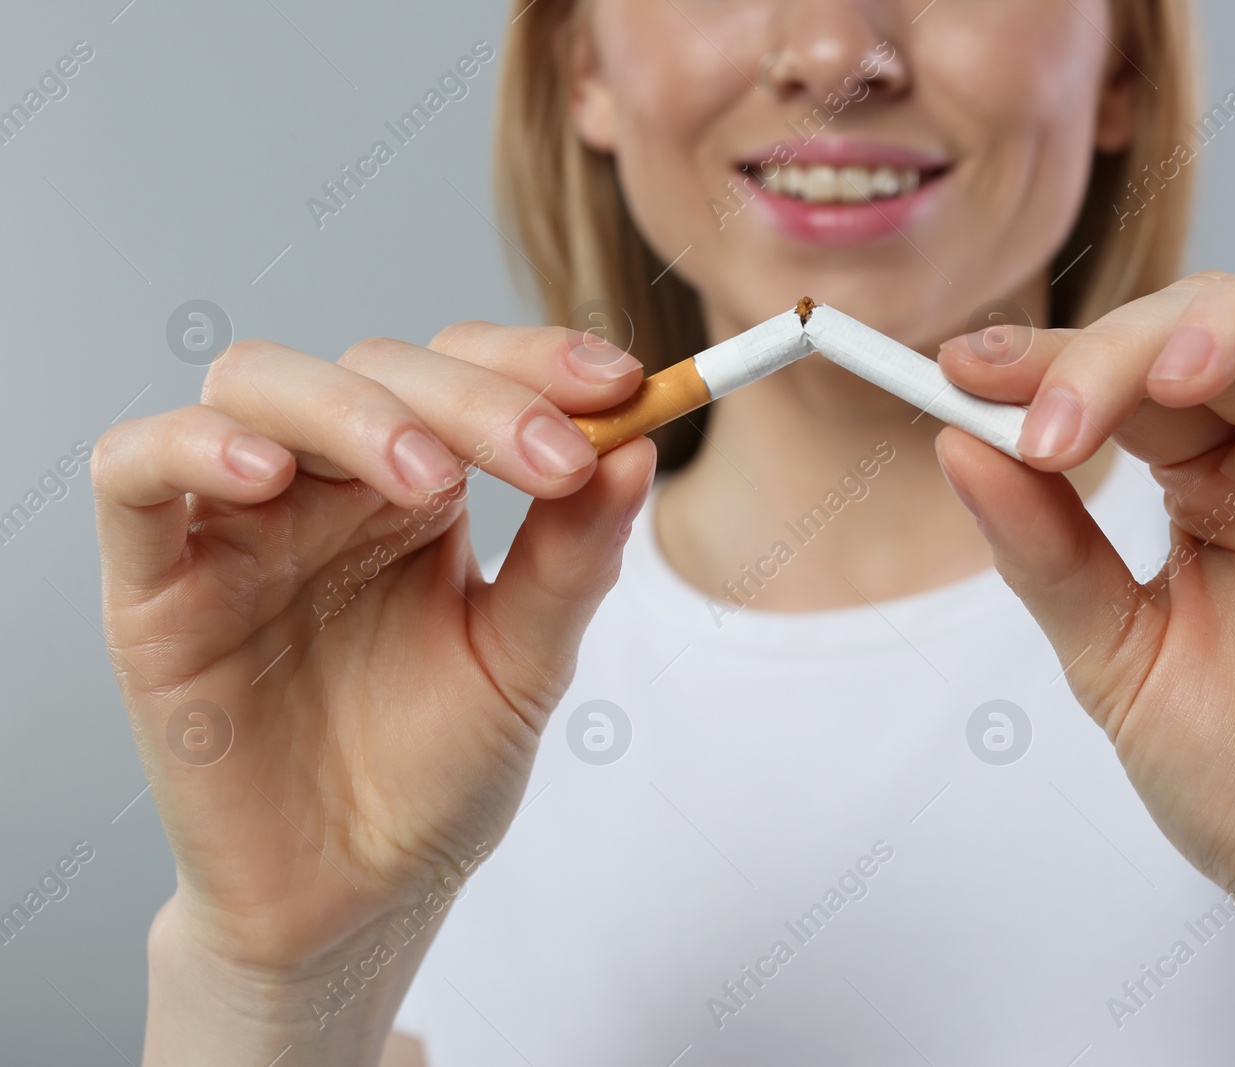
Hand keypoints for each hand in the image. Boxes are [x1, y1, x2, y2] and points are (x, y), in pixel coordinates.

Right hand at [93, 323, 651, 1059]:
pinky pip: (135, 476)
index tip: (621, 386)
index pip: (463, 374)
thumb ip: (573, 558)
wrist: (360, 896)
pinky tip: (266, 477)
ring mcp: (238, 526)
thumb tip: (638, 451)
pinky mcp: (156, 586)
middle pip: (376, 369)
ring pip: (257, 388)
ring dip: (349, 410)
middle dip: (473, 400)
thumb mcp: (525, 661)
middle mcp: (327, 487)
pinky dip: (191, 450)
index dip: (535, 363)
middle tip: (555, 460)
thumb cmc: (437, 775)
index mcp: (417, 491)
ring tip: (428, 478)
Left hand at [935, 260, 1234, 1060]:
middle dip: (1123, 348)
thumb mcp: (1113, 658)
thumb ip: (1045, 551)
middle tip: (1054, 420)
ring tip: (1178, 377)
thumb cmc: (1233, 776)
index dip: (1049, 358)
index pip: (1129, 375)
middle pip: (1218, 322)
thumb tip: (958, 445)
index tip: (961, 369)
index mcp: (1203, 481)